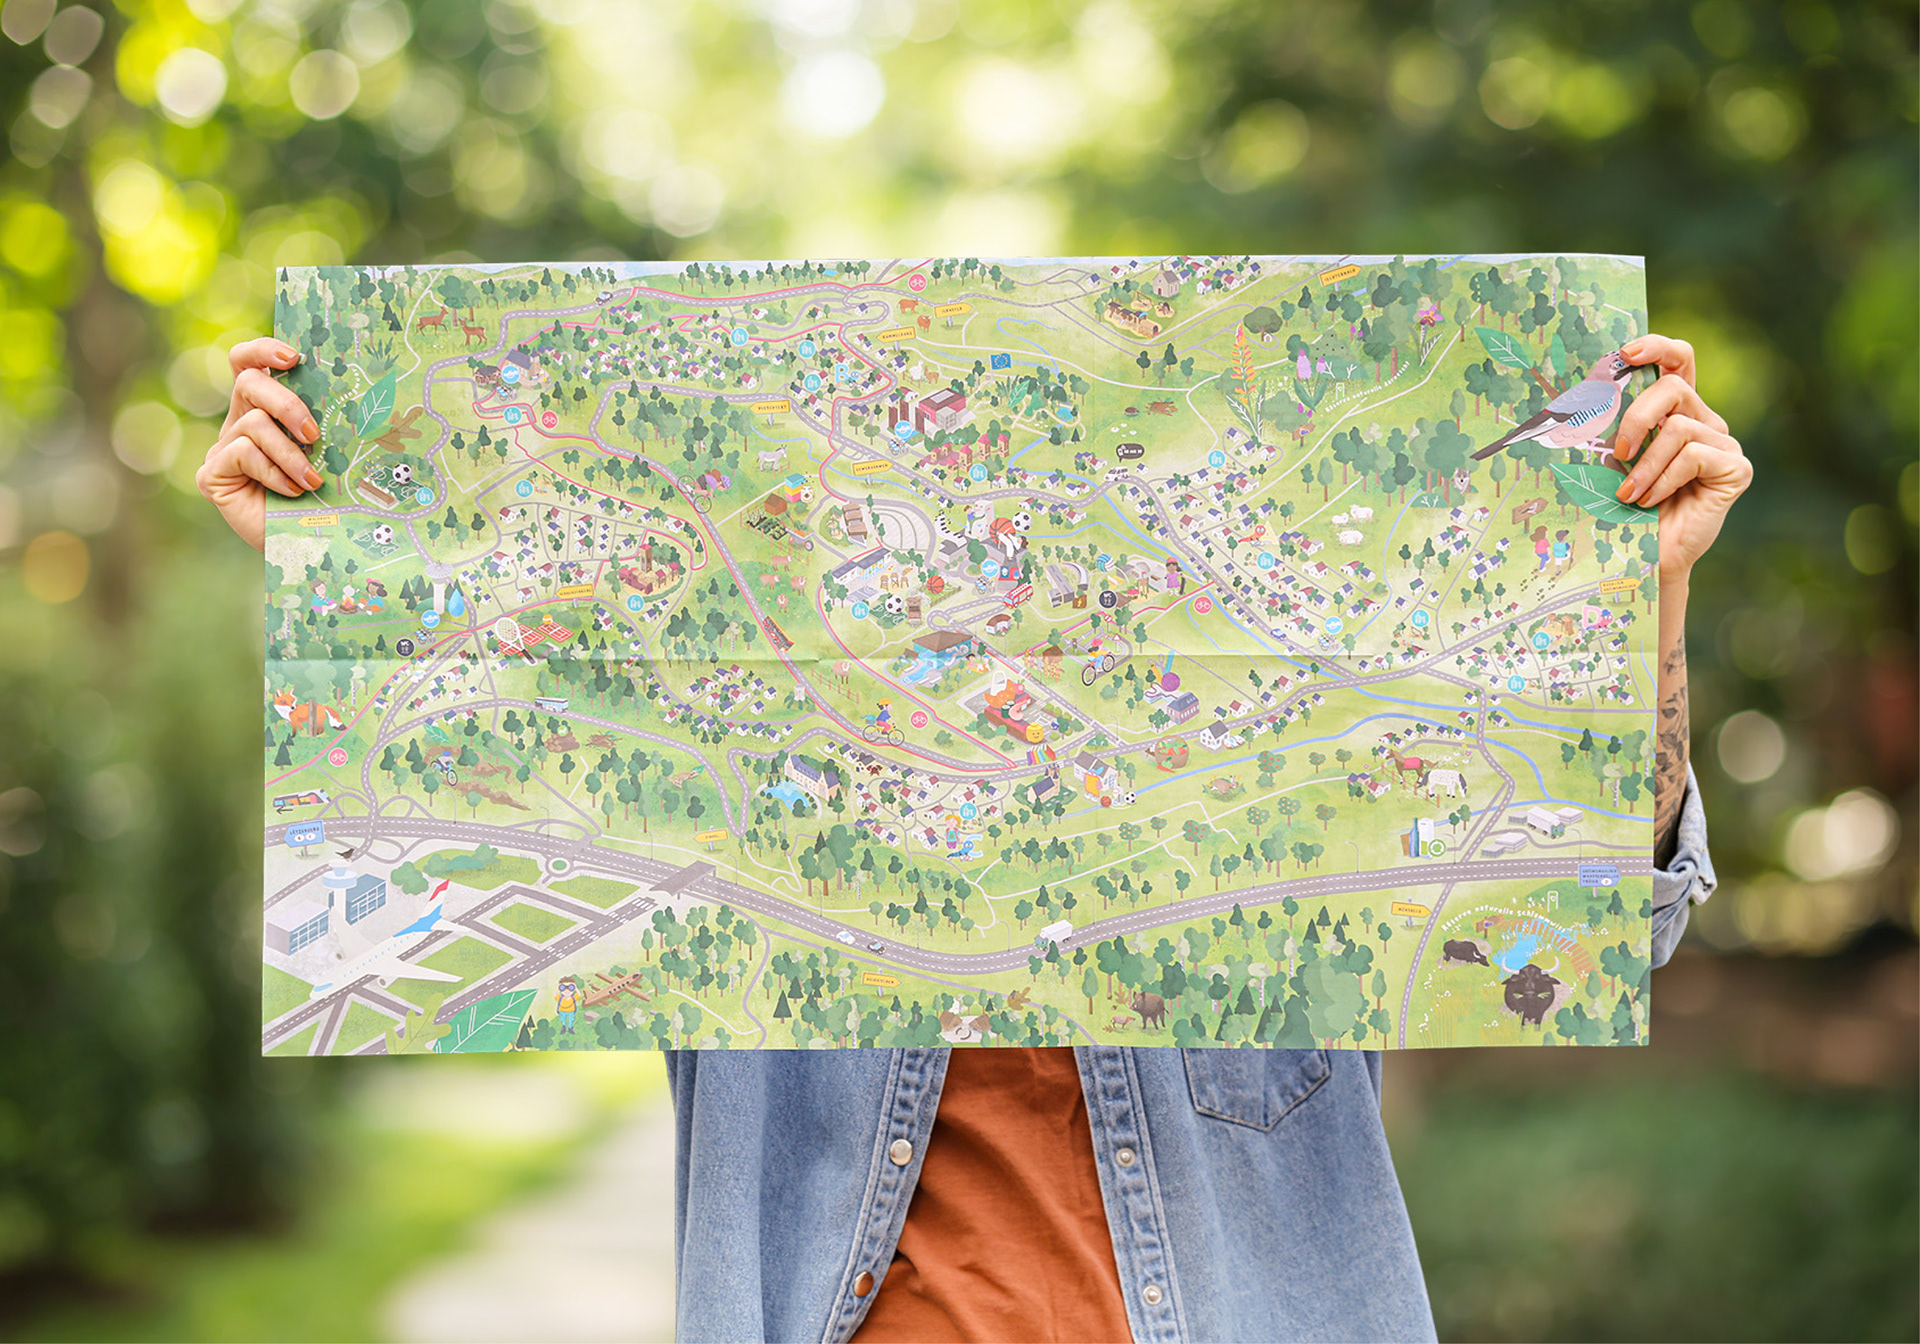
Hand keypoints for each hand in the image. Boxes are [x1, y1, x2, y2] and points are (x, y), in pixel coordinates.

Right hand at [195, 338, 321, 551]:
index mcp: (264, 411)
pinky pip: (242, 453)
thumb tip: (357, 396)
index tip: (294, 356)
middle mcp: (238, 424)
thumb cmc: (324, 499)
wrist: (309, 547)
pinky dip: (273, 472)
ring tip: (312, 481)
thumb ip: (322, 424)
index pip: (247, 363)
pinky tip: (291, 492)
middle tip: (314, 434)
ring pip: (252, 423)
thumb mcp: (328, 454)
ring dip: (290, 453)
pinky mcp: (212, 475)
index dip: (263, 350)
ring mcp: (222, 449)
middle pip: (249, 383)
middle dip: (287, 404)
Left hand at [1609, 333, 1752, 579]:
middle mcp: (1705, 422)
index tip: (1626, 353)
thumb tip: (1574, 397)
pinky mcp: (1736, 469)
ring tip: (1630, 495)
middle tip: (1617, 452)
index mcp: (1676, 412)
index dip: (1658, 347)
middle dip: (1636, 418)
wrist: (1644, 557)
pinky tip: (1651, 502)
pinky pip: (1693, 455)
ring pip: (1679, 428)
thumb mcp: (1611, 461)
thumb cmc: (1623, 508)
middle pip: (1673, 387)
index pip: (1679, 360)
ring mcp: (1724, 444)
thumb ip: (1610, 427)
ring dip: (1644, 465)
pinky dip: (1663, 480)